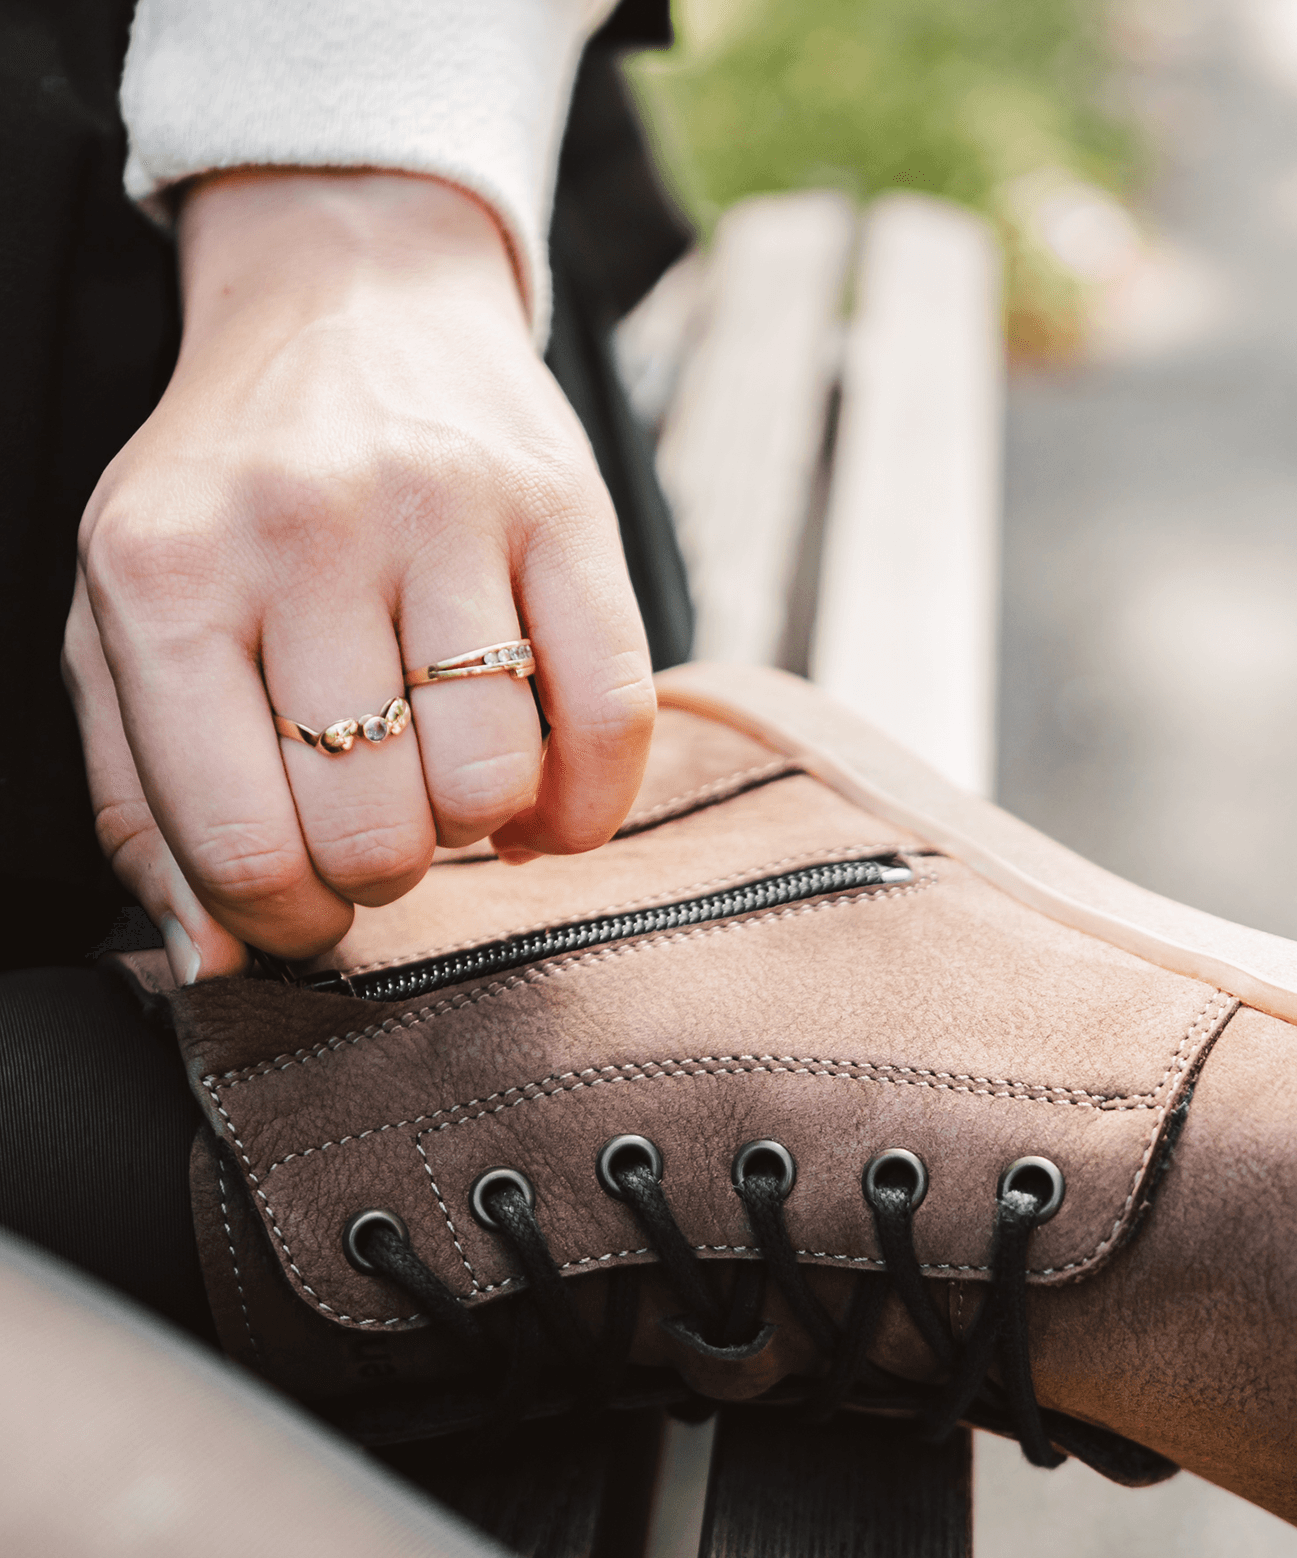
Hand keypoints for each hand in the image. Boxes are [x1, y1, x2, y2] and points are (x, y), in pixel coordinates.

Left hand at [63, 170, 654, 981]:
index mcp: (165, 575)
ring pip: (492, 783)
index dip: (283, 921)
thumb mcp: (127, 624)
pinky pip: (612, 713)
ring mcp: (444, 509)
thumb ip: (141, 801)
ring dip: (478, 828)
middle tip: (377, 825)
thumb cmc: (229, 494)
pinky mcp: (564, 504)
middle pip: (373, 829)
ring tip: (448, 783)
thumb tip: (217, 964)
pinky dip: (589, 803)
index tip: (304, 904)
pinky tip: (547, 805)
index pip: (238, 842)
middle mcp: (303, 530)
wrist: (348, 298)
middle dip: (381, 872)